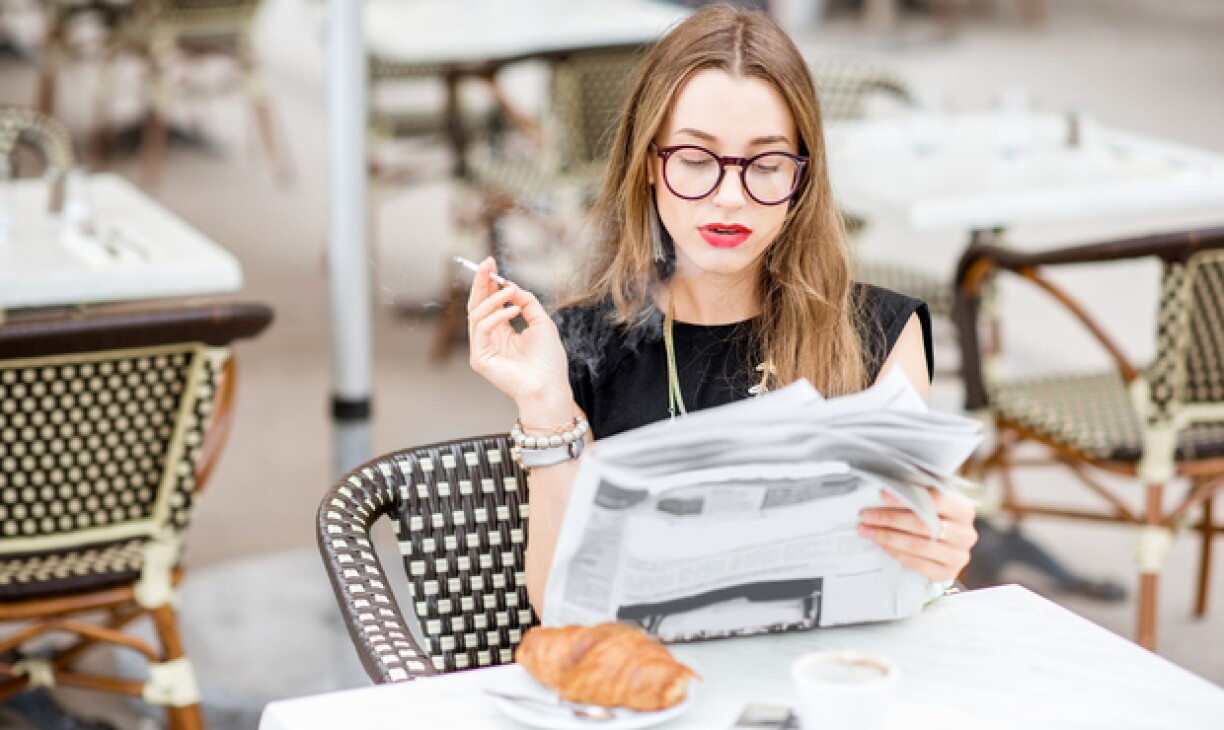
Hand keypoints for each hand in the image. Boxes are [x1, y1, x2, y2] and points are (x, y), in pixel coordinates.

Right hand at [466, 257, 571, 415]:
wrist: (549, 387)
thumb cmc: (548, 361)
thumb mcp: (541, 322)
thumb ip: (526, 302)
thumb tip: (510, 285)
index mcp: (502, 332)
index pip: (489, 303)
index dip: (488, 283)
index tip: (491, 263)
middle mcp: (489, 339)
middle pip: (477, 305)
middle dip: (481, 282)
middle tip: (486, 263)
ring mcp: (482, 348)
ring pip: (476, 314)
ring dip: (492, 298)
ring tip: (508, 290)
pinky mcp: (479, 358)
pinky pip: (481, 329)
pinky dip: (496, 316)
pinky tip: (513, 310)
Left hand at [857, 488, 977, 582]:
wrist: (947, 548)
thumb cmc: (935, 519)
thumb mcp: (932, 502)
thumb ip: (917, 492)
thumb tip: (889, 484)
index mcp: (964, 511)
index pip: (936, 500)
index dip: (908, 497)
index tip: (883, 495)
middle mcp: (965, 534)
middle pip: (923, 525)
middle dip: (890, 519)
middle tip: (866, 516)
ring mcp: (957, 556)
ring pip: (917, 545)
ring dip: (887, 538)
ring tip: (867, 530)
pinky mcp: (946, 573)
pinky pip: (916, 563)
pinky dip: (895, 552)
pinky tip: (881, 544)